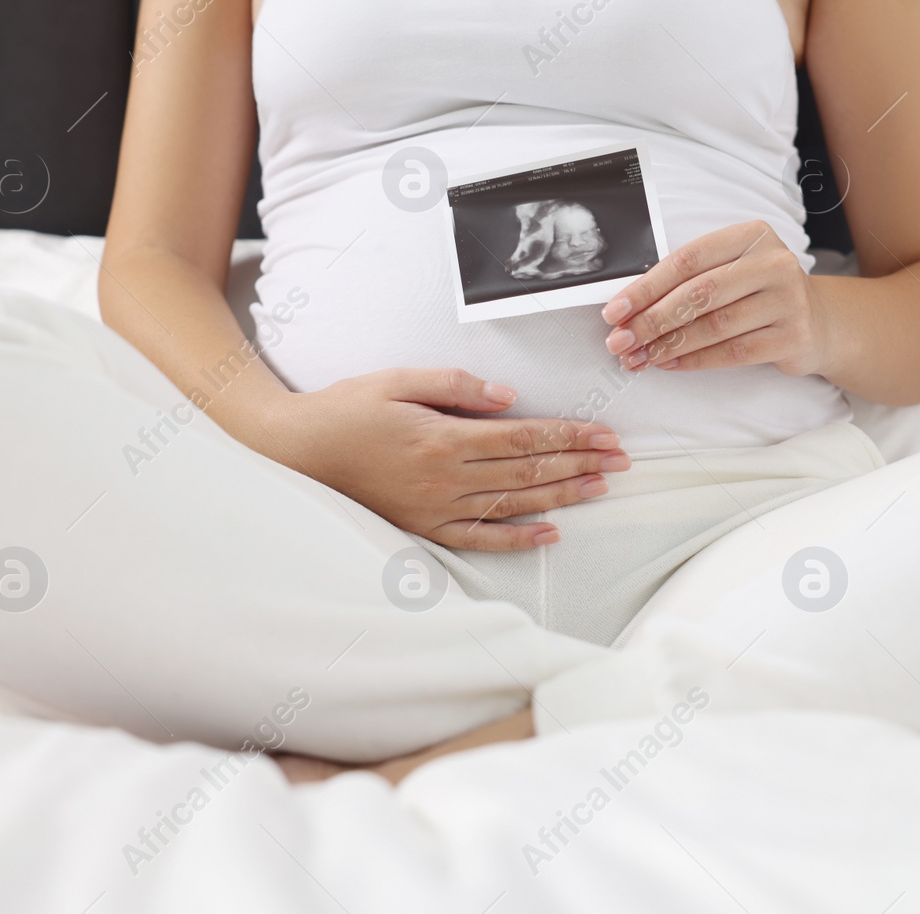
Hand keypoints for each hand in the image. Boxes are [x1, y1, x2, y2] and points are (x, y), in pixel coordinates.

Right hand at [265, 369, 628, 550]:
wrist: (296, 451)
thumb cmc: (346, 408)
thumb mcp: (397, 380)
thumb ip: (456, 386)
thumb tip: (509, 397)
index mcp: (443, 438)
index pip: (524, 439)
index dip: (570, 437)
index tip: (605, 435)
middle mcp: (446, 478)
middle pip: (529, 473)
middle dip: (580, 464)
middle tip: (622, 460)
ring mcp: (436, 508)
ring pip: (514, 505)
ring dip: (562, 497)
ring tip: (600, 488)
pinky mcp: (423, 528)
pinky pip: (479, 538)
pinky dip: (518, 539)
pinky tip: (551, 533)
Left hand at [601, 221, 830, 375]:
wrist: (818, 321)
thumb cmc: (758, 293)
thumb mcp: (731, 270)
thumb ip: (689, 280)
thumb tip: (630, 310)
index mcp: (750, 236)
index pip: (687, 260)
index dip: (646, 287)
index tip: (615, 311)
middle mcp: (773, 262)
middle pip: (699, 294)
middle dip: (652, 321)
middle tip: (621, 341)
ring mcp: (788, 299)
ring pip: (714, 326)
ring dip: (669, 345)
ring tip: (639, 357)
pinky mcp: (793, 336)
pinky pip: (733, 352)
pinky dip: (695, 360)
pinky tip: (670, 364)